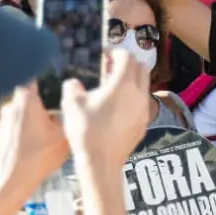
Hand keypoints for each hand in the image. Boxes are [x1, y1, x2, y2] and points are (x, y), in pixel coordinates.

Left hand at [0, 84, 69, 188]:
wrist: (12, 181)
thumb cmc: (38, 157)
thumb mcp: (64, 134)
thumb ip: (70, 115)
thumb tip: (73, 106)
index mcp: (27, 99)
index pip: (37, 78)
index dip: (49, 80)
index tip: (57, 86)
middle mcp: (11, 106)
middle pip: (32, 98)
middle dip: (44, 106)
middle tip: (57, 119)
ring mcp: (3, 121)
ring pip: (23, 114)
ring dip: (34, 121)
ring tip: (46, 137)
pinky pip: (15, 128)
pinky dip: (24, 134)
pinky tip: (34, 148)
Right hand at [61, 50, 151, 166]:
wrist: (101, 162)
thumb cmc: (86, 131)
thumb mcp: (71, 104)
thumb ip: (72, 87)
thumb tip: (74, 83)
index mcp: (122, 84)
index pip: (127, 57)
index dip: (116, 52)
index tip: (105, 55)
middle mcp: (138, 93)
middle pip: (142, 67)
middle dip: (128, 63)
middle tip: (112, 67)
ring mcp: (143, 109)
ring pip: (144, 85)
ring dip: (132, 80)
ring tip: (114, 87)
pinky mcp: (144, 123)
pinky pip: (142, 102)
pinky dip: (133, 97)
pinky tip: (118, 107)